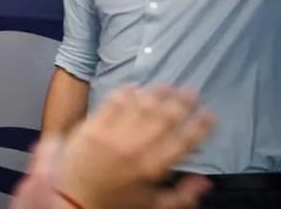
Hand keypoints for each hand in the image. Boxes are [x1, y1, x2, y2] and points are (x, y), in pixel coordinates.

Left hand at [13, 84, 213, 208]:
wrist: (71, 200)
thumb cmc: (112, 204)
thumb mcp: (152, 206)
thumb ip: (182, 196)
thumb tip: (204, 182)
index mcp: (152, 167)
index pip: (183, 141)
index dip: (200, 126)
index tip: (210, 114)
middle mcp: (134, 147)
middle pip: (164, 118)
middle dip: (181, 102)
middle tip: (192, 91)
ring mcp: (111, 135)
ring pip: (139, 107)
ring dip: (156, 93)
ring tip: (168, 84)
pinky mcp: (91, 127)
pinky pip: (110, 104)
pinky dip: (124, 93)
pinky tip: (134, 86)